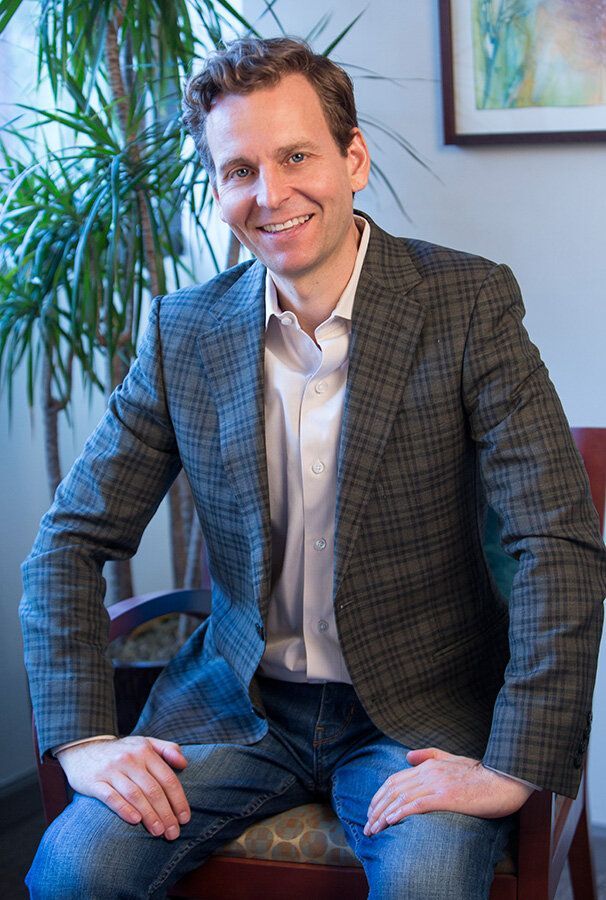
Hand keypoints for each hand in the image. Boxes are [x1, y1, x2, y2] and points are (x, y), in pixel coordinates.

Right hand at [56, 736, 190, 838]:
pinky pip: (111, 797)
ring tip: (159, 832)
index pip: (167, 778)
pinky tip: (135, 821)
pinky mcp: (94, 782)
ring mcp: (111, 770)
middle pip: (153, 790)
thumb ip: (167, 749)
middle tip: (174, 833)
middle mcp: (130, 759)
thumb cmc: (121, 751)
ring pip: (135, 795)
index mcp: (145, 751)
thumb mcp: (144, 742)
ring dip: (149, 816)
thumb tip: (184, 763)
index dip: (178, 800)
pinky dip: (124, 809)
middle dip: (166, 813)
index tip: (185, 818)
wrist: (82, 748)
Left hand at [364, 747, 532, 835]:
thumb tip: (408, 756)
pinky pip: (417, 804)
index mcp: (429, 766)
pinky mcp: (446, 797)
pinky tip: (390, 822)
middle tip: (367, 826)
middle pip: (393, 790)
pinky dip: (400, 812)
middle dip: (376, 809)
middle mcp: (429, 773)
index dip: (379, 796)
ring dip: (383, 815)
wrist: (503, 779)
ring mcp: (437, 784)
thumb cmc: (481, 773)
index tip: (371, 812)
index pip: (395, 780)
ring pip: (401, 798)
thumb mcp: (452, 759)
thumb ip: (429, 756)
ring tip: (373, 829)